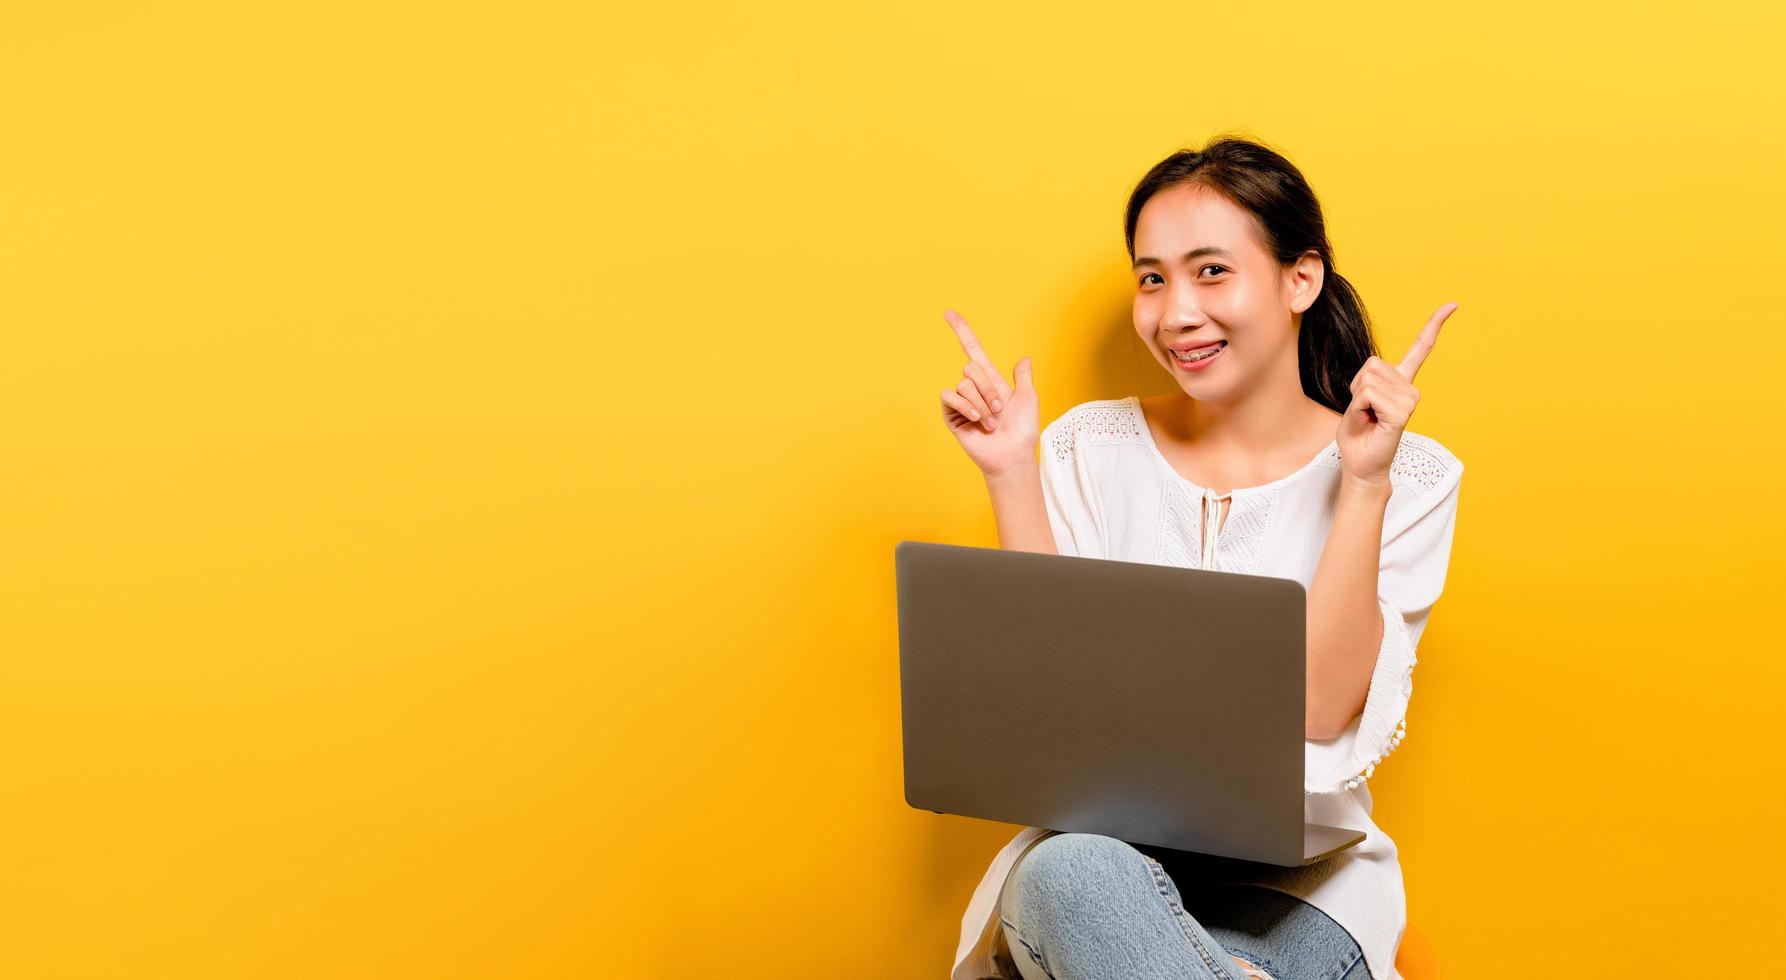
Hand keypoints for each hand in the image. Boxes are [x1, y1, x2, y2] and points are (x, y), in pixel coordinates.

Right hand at [938, 309, 1039, 477]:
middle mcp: (974, 388)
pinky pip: (950, 396)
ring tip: (991, 422)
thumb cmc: (1022, 431)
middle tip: (999, 410)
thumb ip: (1023, 376)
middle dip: (989, 388)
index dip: (961, 331)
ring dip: (981, 404)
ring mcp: (962, 402)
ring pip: (964, 383)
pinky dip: (965, 406)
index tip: (949, 313)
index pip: (972, 349)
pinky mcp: (951, 415)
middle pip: (971, 367)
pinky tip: (975, 420)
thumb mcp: (1029, 398)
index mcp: (991, 380)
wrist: (1012, 455)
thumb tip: (1025, 358)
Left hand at [1336, 302, 1455, 491]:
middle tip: (1364, 411)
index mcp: (1401, 383)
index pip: (1420, 350)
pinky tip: (1371, 422)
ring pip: (1367, 380)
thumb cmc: (1359, 435)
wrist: (1360, 465)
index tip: (1452, 305)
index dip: (1433, 325)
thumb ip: (1366, 383)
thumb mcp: (1356, 401)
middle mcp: (1410, 389)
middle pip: (1371, 366)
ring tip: (1368, 417)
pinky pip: (1370, 394)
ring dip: (1358, 398)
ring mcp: (1409, 401)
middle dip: (1356, 387)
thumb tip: (1373, 376)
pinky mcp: (1402, 414)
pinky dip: (1360, 407)